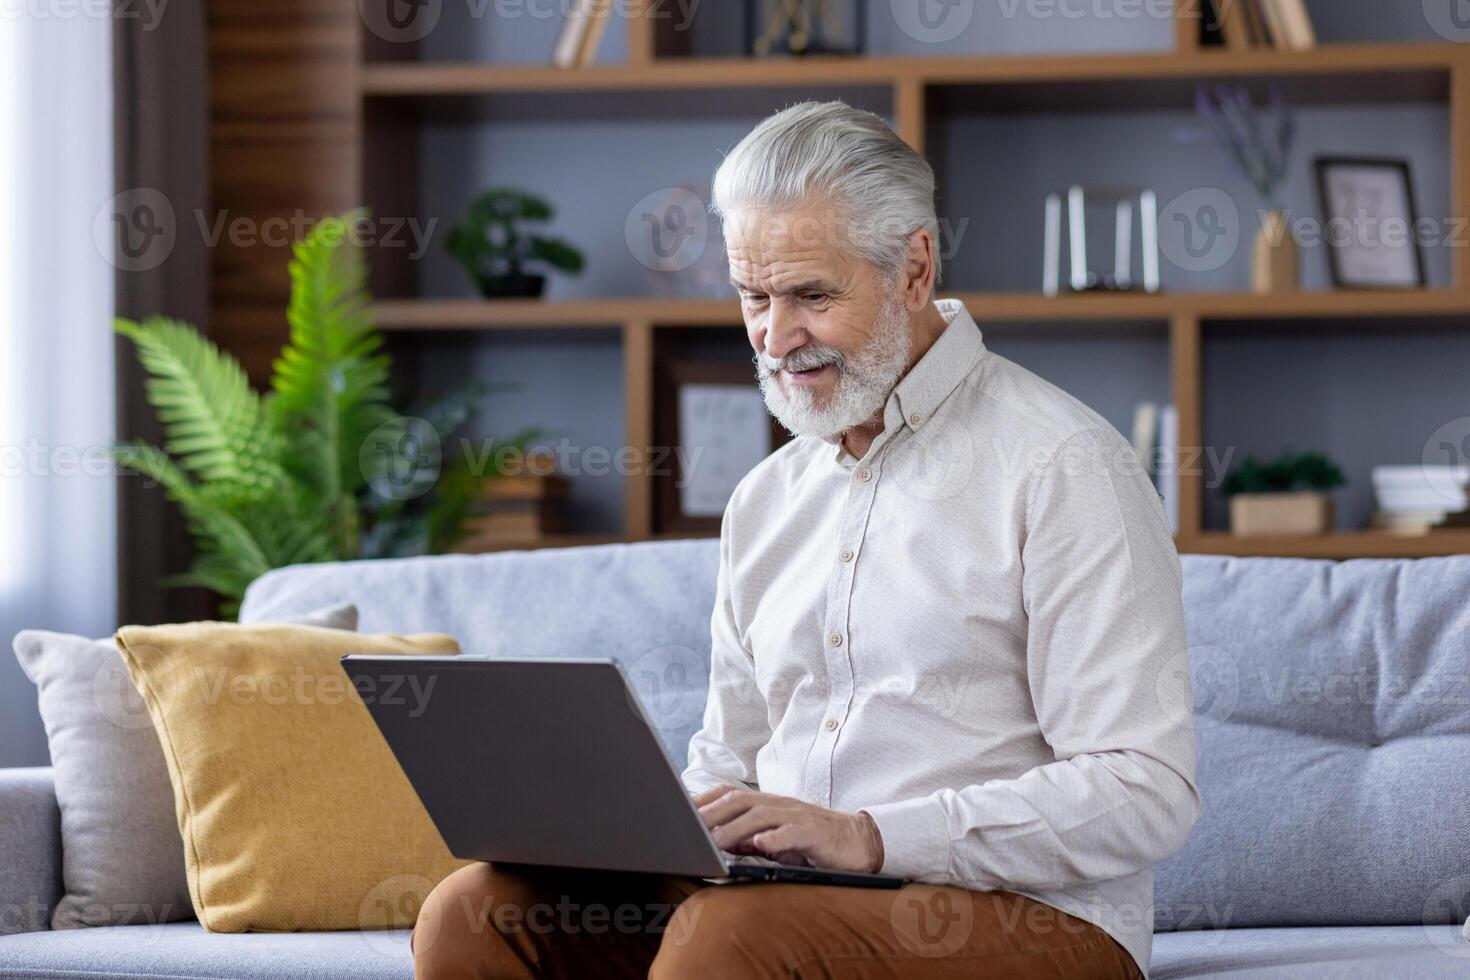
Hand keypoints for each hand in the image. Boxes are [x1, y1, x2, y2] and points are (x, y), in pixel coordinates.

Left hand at [693, 787, 884, 873]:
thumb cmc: (814, 841)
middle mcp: (779, 805)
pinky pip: (793, 833)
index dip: (705, 799)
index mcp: (768, 804)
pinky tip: (760, 845)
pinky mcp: (815, 833)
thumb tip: (720, 841)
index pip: (730, 795)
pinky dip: (775, 838)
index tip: (681, 809)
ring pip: (762, 816)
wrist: (859, 842)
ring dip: (736, 828)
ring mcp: (797, 816)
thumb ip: (750, 839)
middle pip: (740, 801)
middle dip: (712, 812)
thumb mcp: (777, 839)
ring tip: (716, 840)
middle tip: (689, 826)